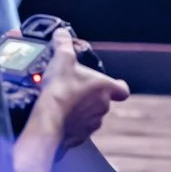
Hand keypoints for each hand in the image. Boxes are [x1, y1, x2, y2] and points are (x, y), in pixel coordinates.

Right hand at [35, 29, 129, 150]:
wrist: (48, 121)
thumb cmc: (60, 90)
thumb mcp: (62, 59)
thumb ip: (64, 44)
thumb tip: (61, 33)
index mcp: (106, 88)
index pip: (122, 89)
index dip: (117, 86)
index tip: (110, 83)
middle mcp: (103, 107)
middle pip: (103, 101)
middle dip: (91, 96)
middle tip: (75, 89)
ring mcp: (92, 124)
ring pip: (91, 116)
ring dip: (81, 111)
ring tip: (65, 103)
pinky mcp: (79, 138)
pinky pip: (79, 130)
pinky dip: (72, 125)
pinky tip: (59, 118)